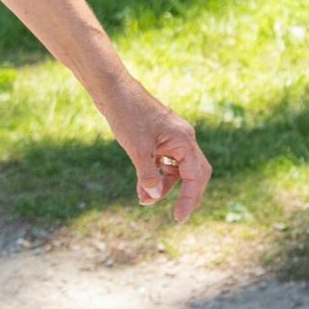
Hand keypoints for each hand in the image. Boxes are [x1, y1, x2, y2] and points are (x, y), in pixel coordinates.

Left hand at [102, 90, 210, 222]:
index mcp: (184, 140)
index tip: (179, 218)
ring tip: (145, 199)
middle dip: (185, 194)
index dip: (190, 199)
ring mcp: (172, 136)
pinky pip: (166, 160)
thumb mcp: (137, 149)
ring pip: (177, 168)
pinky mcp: (159, 135)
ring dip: (165, 185)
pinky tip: (143, 185)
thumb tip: (153, 197)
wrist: (112, 90)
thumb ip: (148, 175)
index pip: (196, 177)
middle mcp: (183, 138)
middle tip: (176, 214)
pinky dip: (157, 173)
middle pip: (194, 173)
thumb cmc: (127, 115)